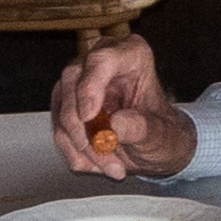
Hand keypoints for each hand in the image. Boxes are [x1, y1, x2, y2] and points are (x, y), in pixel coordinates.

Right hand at [50, 38, 191, 177]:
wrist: (152, 148)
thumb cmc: (161, 132)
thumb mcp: (161, 134)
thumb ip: (141, 128)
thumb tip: (115, 125)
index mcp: (132, 55)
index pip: (102, 60)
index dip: (89, 88)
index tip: (88, 117)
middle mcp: (100, 63)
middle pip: (73, 84)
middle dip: (82, 126)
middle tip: (100, 150)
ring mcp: (79, 83)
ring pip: (62, 111)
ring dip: (81, 146)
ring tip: (109, 165)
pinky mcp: (66, 106)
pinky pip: (58, 130)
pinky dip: (74, 152)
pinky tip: (96, 164)